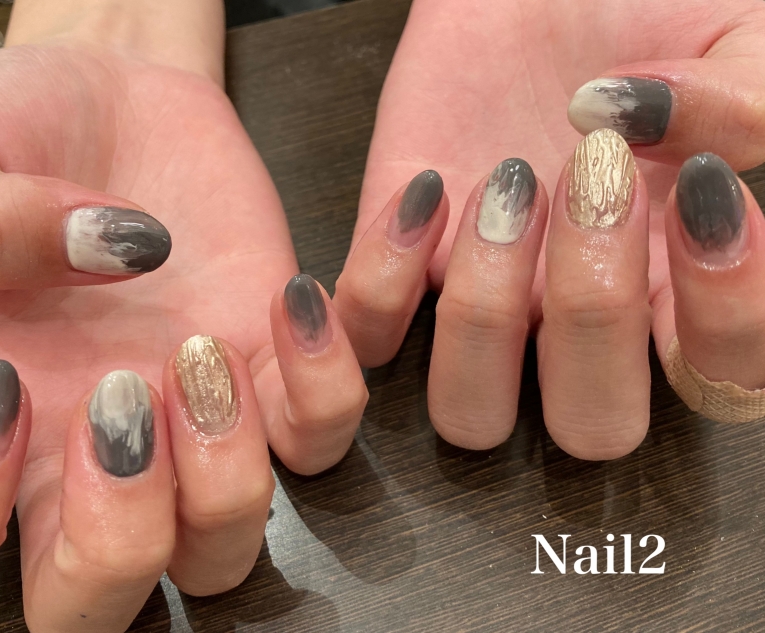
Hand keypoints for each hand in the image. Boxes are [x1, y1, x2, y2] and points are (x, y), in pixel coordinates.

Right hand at [0, 0, 365, 628]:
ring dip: (226, 478)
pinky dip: (329, 383)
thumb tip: (107, 250)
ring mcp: (188, 425)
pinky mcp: (275, 368)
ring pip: (223, 553)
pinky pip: (325, 434)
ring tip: (200, 350)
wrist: (109, 94)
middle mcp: (81, 457)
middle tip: (117, 402)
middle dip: (118, 543)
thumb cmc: (10, 128)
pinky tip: (292, 297)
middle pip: (96, 610)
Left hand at [334, 0, 764, 457]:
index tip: (699, 186)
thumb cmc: (637, 11)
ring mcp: (484, 302)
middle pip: (592, 431)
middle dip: (593, 319)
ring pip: (470, 413)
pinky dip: (383, 275)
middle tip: (593, 183)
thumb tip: (666, 144)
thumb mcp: (736, 33)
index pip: (721, 378)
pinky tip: (426, 185)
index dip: (724, 310)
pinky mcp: (399, 265)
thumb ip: (747, 103)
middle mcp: (576, 317)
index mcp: (676, 283)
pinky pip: (371, 335)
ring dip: (487, 312)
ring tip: (507, 183)